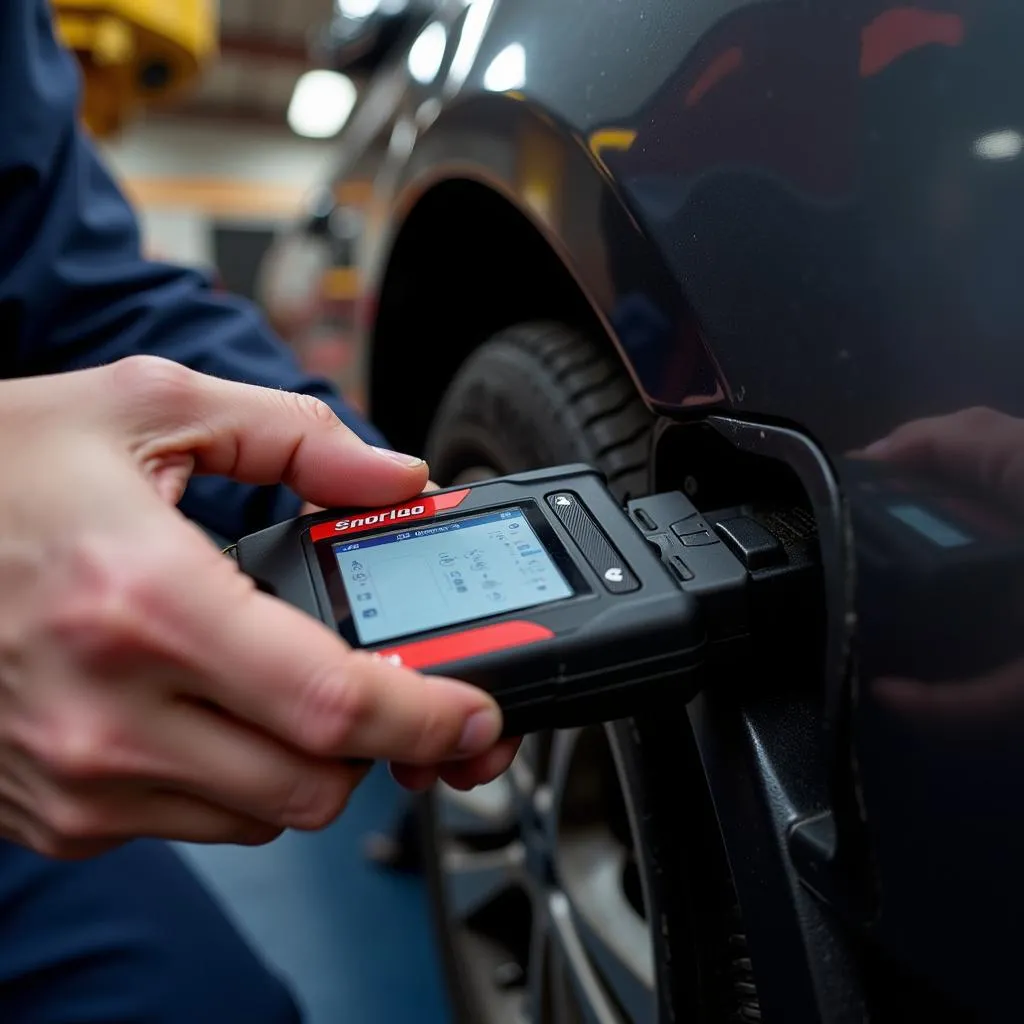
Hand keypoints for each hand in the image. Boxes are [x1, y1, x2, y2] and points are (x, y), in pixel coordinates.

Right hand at [0, 356, 506, 857]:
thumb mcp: (152, 406)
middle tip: (397, 688)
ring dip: (308, 757)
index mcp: (146, 602)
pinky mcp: (58, 813)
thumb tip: (397, 479)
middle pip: (315, 782)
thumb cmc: (0, 466)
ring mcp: (78, 778)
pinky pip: (195, 821)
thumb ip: (296, 436)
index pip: (333, 702)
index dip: (430, 715)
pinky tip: (219, 706)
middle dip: (378, 739)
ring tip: (296, 683)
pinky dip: (237, 775)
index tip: (478, 713)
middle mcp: (108, 714)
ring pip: (263, 814)